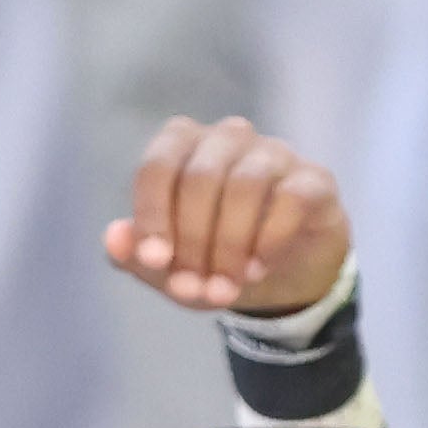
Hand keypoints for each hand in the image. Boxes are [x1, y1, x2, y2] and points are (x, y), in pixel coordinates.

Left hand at [104, 115, 352, 318]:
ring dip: (230, 244)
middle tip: (195, 288)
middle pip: (200, 177)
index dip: (153, 215)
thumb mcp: (171, 267)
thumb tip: (113, 237)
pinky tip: (258, 268)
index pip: (158, 166)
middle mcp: (228, 138)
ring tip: (226, 286)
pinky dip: (268, 239)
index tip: (156, 261)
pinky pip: (290, 198)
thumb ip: (138, 253)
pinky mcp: (314, 179)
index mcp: (184, 147)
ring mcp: (274, 153)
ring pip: (245, 184)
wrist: (282, 276)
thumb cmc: (215, 256)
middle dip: (193, 241)